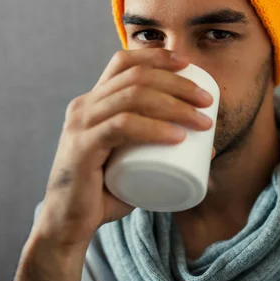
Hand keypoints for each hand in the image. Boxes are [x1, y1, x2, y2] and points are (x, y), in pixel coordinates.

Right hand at [31, 49, 213, 249]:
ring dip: (174, 105)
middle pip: (136, 77)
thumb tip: (211, 148)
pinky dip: (154, 128)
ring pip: (132, 98)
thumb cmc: (105, 192)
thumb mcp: (136, 163)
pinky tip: (177, 136)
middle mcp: (85, 106)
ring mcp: (81, 125)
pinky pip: (123, 127)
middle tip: (207, 101)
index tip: (188, 65)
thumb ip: (165, 153)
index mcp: (94, 102)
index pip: (123, 62)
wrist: (68, 224)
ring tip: (202, 121)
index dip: (156, 56)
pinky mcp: (83, 148)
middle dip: (178, 83)